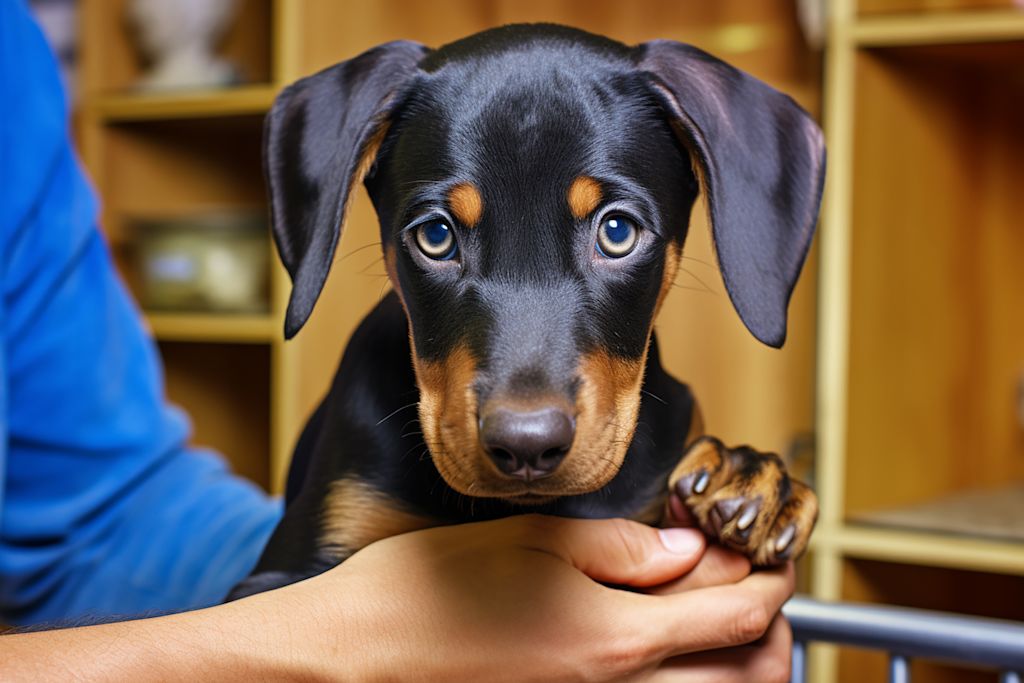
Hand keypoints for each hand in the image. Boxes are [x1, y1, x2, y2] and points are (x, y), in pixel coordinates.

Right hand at [274, 513, 793, 681]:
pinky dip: (683, 676)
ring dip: (731, 658)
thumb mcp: (527, 541)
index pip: (732, 614)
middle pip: (739, 672)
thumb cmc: (425, 593)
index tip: (775, 552)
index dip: (768, 580)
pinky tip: (660, 644)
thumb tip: (683, 552)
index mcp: (613, 636)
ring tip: (717, 611)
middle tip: (755, 579)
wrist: (352, 658)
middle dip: (767, 627)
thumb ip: (618, 547)